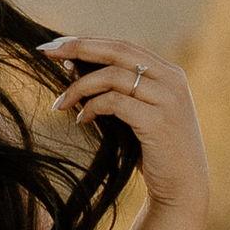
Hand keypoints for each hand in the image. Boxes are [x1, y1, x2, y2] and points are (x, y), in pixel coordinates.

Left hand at [44, 39, 207, 194]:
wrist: (182, 187)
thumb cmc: (154, 149)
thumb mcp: (138, 112)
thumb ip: (115, 89)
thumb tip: (70, 65)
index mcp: (168, 73)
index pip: (122, 46)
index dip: (88, 42)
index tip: (57, 44)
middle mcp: (171, 80)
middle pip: (117, 51)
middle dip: (78, 48)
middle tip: (47, 52)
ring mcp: (167, 99)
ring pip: (112, 76)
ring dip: (80, 87)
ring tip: (62, 103)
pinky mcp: (157, 121)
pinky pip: (114, 102)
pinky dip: (91, 107)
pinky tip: (81, 119)